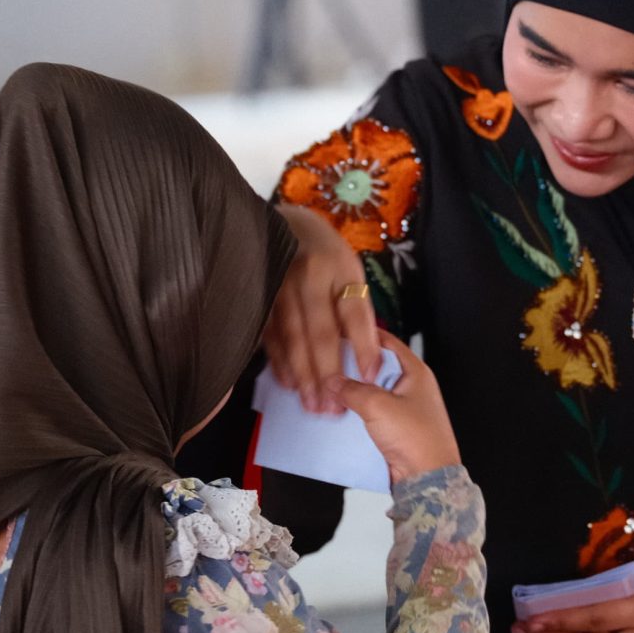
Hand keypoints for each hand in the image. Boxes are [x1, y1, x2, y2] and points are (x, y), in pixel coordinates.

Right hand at [268, 203, 382, 414]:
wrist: (286, 226)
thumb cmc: (326, 256)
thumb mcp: (349, 271)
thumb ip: (355, 309)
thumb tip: (366, 355)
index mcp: (340, 269)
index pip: (355, 313)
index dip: (363, 347)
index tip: (370, 378)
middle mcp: (309, 278)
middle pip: (321, 332)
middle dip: (328, 372)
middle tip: (334, 407)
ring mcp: (282, 288)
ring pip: (293, 338)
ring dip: (303, 375)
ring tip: (312, 404)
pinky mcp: (263, 298)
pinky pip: (271, 335)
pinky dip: (279, 362)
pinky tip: (288, 383)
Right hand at [331, 332, 460, 483]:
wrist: (426, 479)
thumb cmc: (418, 440)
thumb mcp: (379, 407)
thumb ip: (352, 390)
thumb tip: (333, 381)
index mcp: (415, 371)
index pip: (385, 341)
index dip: (362, 335)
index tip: (339, 335)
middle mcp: (409, 385)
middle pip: (374, 366)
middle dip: (351, 368)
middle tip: (328, 365)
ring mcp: (401, 406)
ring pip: (369, 390)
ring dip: (350, 392)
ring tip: (328, 390)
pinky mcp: (392, 426)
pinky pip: (369, 411)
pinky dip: (354, 411)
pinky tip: (337, 412)